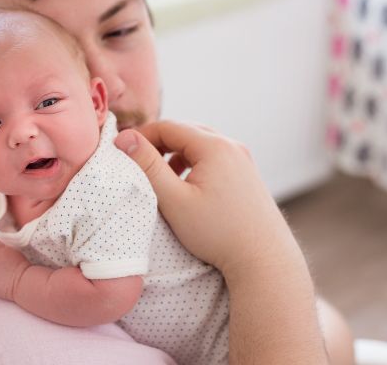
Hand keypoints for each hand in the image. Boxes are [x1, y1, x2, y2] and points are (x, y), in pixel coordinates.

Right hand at [114, 120, 294, 276]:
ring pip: (200, 145)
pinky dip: (194, 164)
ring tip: (161, 177)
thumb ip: (148, 167)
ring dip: (176, 154)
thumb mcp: (174, 200)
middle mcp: (232, 146)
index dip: (141, 137)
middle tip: (139, 164)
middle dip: (158, 144)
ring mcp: (243, 160)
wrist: (264, 260)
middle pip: (185, 132)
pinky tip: (186, 186)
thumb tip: (124, 139)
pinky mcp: (247, 174)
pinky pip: (214, 158)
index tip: (122, 154)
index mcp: (214, 146)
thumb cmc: (218, 233)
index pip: (168, 126)